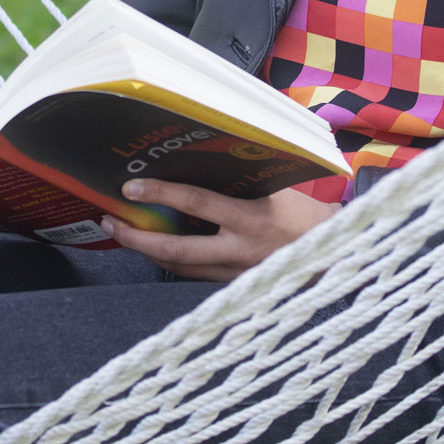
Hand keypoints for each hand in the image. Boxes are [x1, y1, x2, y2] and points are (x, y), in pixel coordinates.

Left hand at [100, 180, 335, 282]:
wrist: (331, 252)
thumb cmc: (304, 213)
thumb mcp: (276, 188)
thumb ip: (241, 179)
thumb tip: (200, 157)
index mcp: (251, 219)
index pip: (197, 204)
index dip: (162, 194)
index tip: (132, 187)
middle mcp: (239, 251)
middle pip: (175, 251)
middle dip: (137, 239)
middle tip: (111, 222)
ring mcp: (234, 274)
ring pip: (179, 267)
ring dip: (148, 252)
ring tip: (124, 234)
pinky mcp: (233, 286)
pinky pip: (194, 274)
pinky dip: (172, 260)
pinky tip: (157, 247)